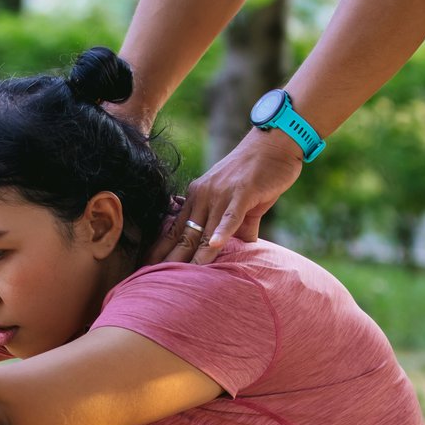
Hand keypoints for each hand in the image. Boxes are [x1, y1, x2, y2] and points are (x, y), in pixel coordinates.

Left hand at [150, 128, 302, 264]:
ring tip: (185, 279)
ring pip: (205, 230)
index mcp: (198, 197)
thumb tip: (243, 248)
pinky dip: (222, 232)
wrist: (275, 141)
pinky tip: (215, 247)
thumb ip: (240, 226)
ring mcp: (221, 193)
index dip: (162, 250)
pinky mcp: (242, 192)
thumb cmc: (259, 173)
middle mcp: (204, 195)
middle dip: (170, 260)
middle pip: (184, 235)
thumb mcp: (243, 203)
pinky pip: (230, 216)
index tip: (149, 270)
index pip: (175, 229)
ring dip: (196, 256)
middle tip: (156, 282)